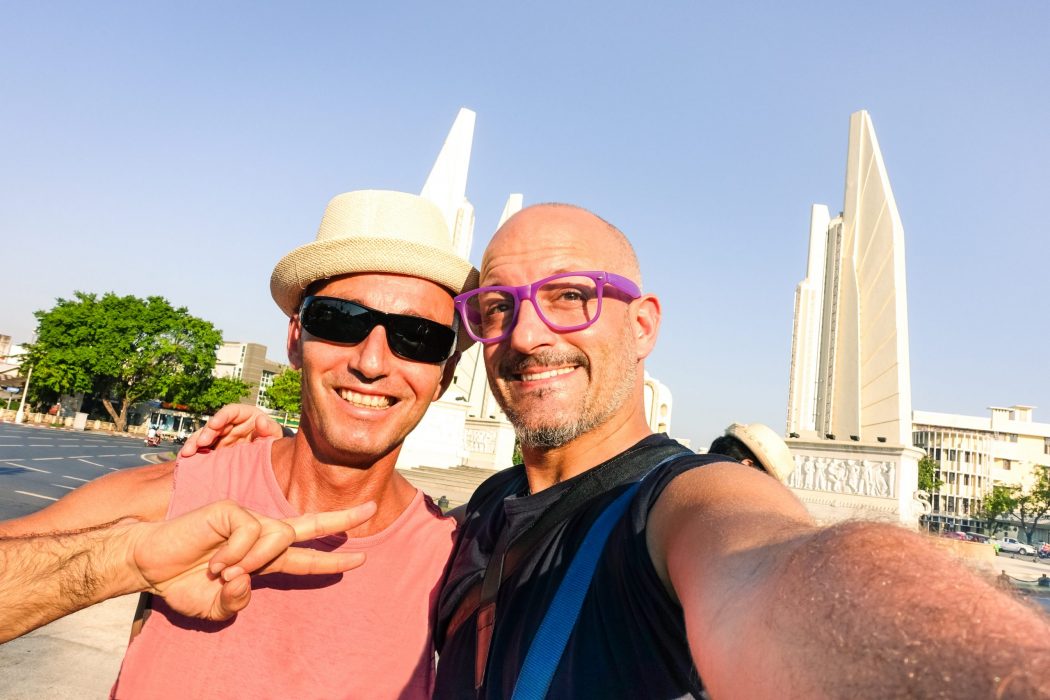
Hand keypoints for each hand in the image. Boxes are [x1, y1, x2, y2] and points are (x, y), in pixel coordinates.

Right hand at [125, 499, 375, 619]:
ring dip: (253, 561)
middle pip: (309, 524)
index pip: (305, 558)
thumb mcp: (216, 607)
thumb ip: (237, 602)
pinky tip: (215, 559)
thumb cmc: (182, 583)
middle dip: (342, 519)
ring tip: (222, 571)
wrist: (149, 564)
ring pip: (278, 535)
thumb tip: (248, 582)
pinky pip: (251, 532)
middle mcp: (261, 535)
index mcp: (263, 559)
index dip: (332, 559)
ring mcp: (248, 520)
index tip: (360, 558)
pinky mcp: (232, 510)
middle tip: (373, 508)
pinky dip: (235, 553)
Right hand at [179, 405, 284, 457]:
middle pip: (214, 425)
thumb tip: (261, 421)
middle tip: (199, 444)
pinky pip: (203, 450)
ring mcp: (221, 437)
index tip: (214, 424)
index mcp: (244, 415)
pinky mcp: (216, 449)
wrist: (269, 454)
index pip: (230, 412)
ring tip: (187, 453)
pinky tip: (187, 460)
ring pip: (204, 436)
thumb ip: (269, 428)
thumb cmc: (272, 439)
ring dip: (194, 443)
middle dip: (205, 433)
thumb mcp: (274, 434)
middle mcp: (230, 424)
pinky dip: (195, 453)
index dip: (221, 417)